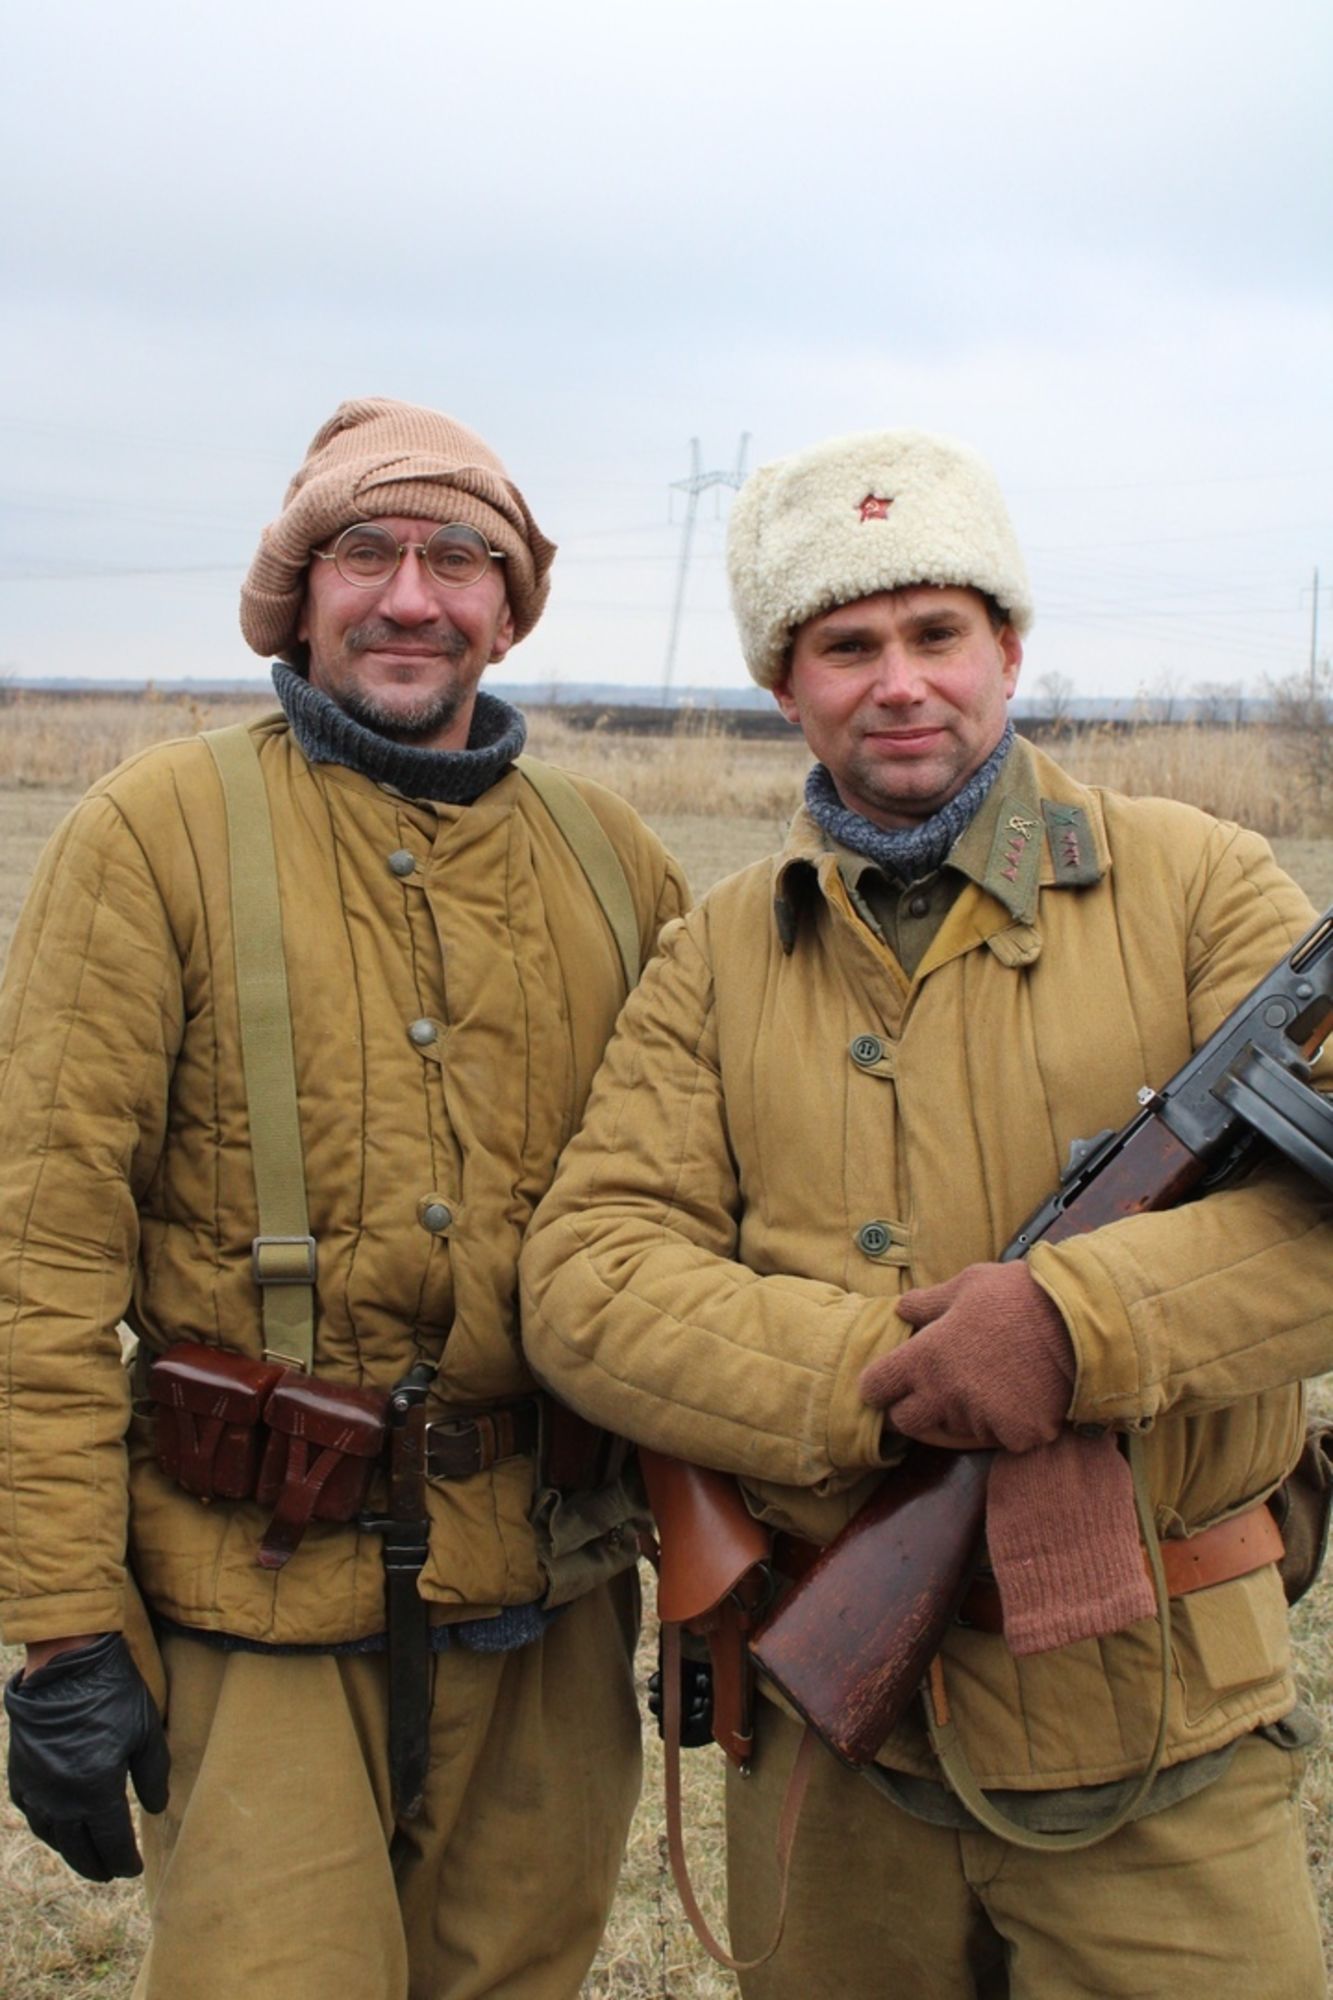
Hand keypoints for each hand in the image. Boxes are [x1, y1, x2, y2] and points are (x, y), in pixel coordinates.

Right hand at [5, 1632, 168, 1881]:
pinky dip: (46, 1826)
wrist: (66, 1663)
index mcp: (96, 1791)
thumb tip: (157, 1808)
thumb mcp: (146, 1732)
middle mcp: (61, 1798)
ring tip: (85, 1856)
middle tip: (109, 1873)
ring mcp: (36, 1787)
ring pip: (52, 1835)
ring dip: (70, 1850)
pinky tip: (56, 1826)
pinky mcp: (19, 1772)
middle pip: (78, 1848)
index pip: (111, 1843)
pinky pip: (31, 1812)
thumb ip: (153, 1776)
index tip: (133, 1869)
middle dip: (96, 1865)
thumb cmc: (113, 1693)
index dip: (123, 1860)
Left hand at [859, 1262, 1074, 1452]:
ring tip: (989, 1382)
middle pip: (906, 1422)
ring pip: (955, 1429)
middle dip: (912, 1409)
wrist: (1077, 1320)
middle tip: (933, 1390)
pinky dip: (1005, 1423)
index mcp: (925, 1358)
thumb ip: (928, 1303)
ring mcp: (980, 1418)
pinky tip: (1019, 1396)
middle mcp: (945, 1394)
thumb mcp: (967, 1285)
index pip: (876, 1388)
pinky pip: (998, 1436)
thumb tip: (901, 1309)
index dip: (878, 1385)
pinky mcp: (1015, 1435)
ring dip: (963, 1413)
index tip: (888, 1382)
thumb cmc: (1017, 1295)